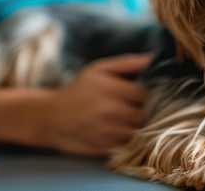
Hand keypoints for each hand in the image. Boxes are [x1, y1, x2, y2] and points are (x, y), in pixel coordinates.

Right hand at [21, 53, 151, 155]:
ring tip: (124, 119)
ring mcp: (108, 132)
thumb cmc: (78, 89)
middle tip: (133, 107)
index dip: (147, 94)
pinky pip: (127, 144)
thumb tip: (153, 57)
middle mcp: (112, 112)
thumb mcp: (99, 69)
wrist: (50, 117)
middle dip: (143, 111)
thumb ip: (127, 63)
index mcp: (112, 89)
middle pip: (145, 114)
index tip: (140, 94)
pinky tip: (116, 130)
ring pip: (138, 131)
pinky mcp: (105, 148)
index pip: (146, 94)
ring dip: (135, 126)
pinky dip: (126, 138)